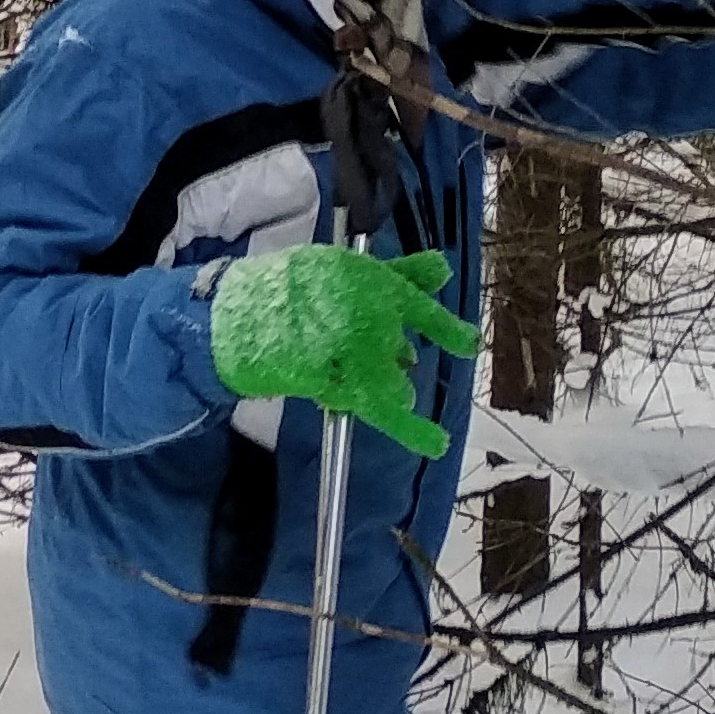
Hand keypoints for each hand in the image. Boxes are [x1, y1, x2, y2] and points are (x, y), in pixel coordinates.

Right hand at [209, 243, 478, 454]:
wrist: (243, 317)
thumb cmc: (293, 287)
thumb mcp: (351, 270)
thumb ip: (401, 273)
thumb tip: (446, 271)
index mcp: (378, 289)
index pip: (423, 311)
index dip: (449, 331)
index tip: (471, 346)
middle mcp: (374, 322)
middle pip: (399, 352)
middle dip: (395, 358)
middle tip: (393, 359)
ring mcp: (358, 356)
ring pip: (393, 383)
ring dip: (390, 385)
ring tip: (386, 387)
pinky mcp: (342, 385)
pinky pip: (384, 412)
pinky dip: (412, 429)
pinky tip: (436, 442)